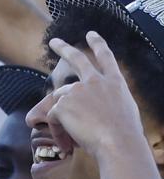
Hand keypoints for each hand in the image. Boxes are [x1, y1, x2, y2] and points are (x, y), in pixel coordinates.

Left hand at [48, 31, 148, 156]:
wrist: (119, 142)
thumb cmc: (125, 134)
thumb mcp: (124, 110)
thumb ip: (107, 101)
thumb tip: (93, 106)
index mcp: (115, 83)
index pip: (106, 58)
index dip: (98, 44)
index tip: (91, 34)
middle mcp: (95, 82)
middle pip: (77, 59)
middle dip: (64, 48)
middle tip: (54, 42)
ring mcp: (78, 90)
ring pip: (61, 100)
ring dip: (63, 118)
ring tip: (73, 138)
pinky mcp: (63, 104)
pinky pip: (53, 118)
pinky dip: (58, 132)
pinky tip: (67, 144)